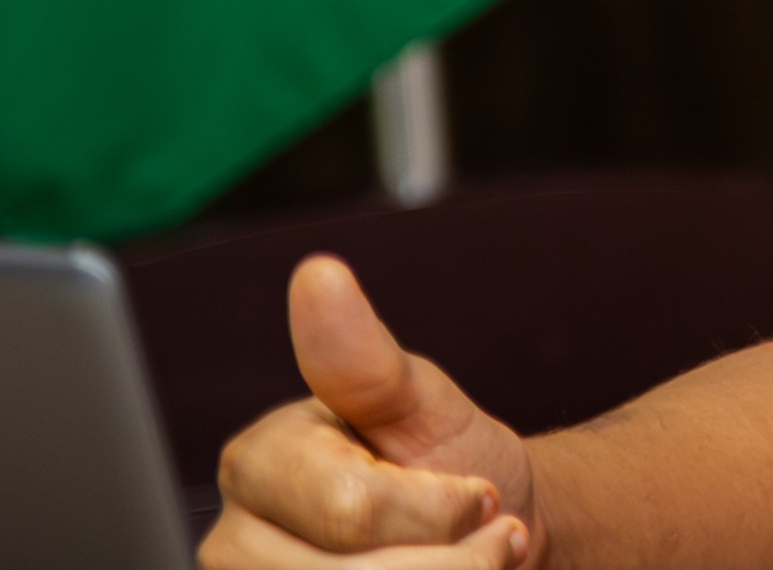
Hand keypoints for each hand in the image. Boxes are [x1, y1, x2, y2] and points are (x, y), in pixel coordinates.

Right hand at [203, 256, 537, 566]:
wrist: (491, 538)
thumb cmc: (453, 468)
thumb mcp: (426, 406)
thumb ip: (365, 361)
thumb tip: (317, 275)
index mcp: (257, 465)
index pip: (353, 510)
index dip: (442, 508)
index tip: (481, 492)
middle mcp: (233, 544)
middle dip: (454, 563)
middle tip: (497, 539)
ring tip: (486, 566)